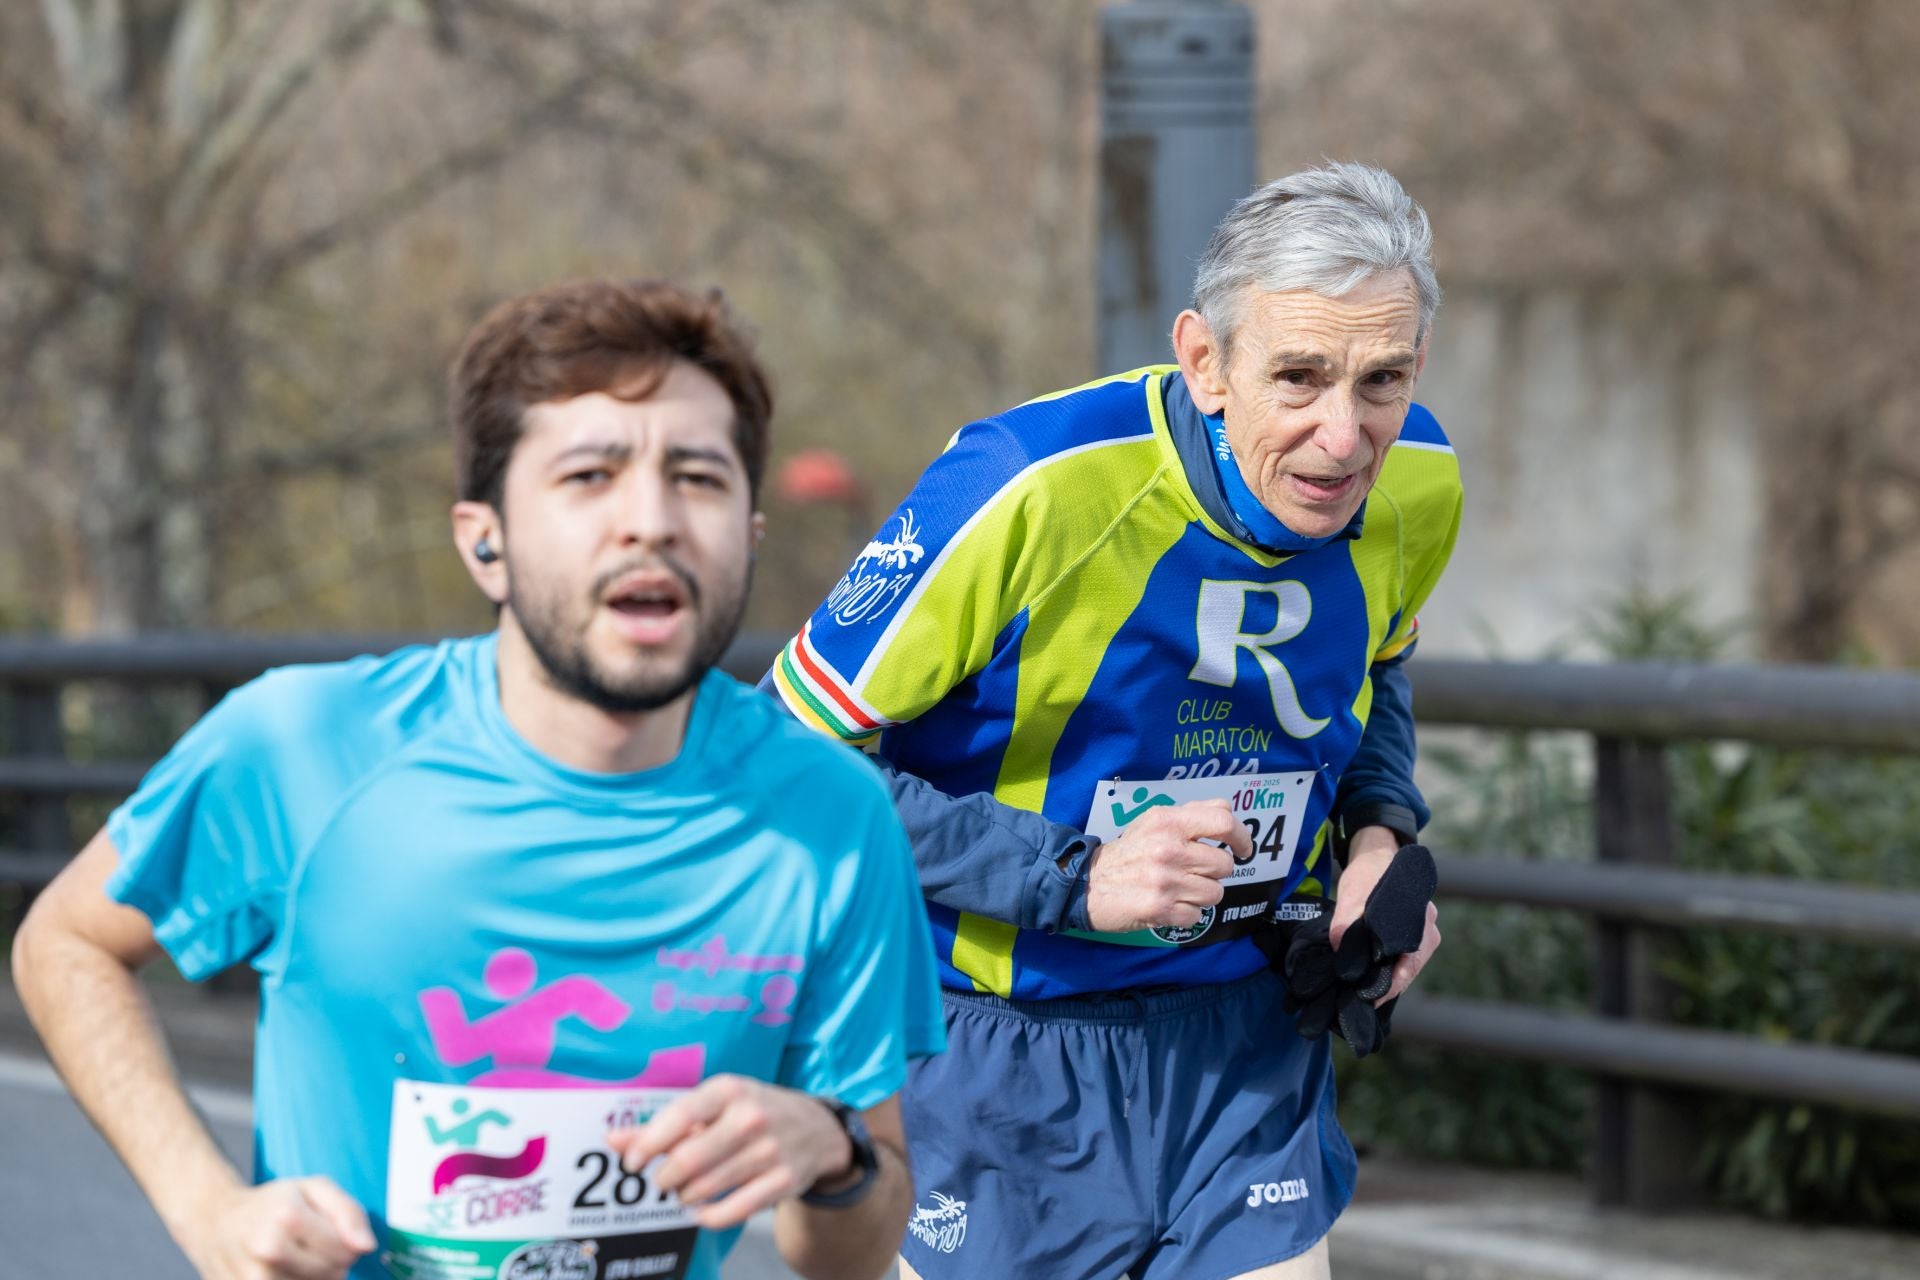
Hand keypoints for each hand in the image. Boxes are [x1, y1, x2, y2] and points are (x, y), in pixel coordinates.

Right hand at [180, 1177, 373, 1279]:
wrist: (215, 1222)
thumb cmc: (273, 1203)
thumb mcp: (315, 1189)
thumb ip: (348, 1212)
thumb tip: (366, 1246)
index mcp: (287, 1217)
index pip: (346, 1249)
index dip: (346, 1242)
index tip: (329, 1231)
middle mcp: (268, 1251)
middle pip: (333, 1274)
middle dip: (332, 1261)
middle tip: (311, 1244)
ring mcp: (253, 1279)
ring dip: (314, 1277)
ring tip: (296, 1257)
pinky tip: (285, 1272)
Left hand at [607, 1076, 853, 1229]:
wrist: (819, 1130)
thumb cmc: (752, 1113)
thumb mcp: (713, 1107)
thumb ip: (662, 1125)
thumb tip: (613, 1140)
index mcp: (730, 1089)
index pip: (680, 1115)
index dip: (648, 1143)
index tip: (630, 1163)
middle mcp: (752, 1116)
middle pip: (688, 1159)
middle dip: (665, 1177)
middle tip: (663, 1180)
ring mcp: (770, 1150)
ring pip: (705, 1188)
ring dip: (685, 1196)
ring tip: (686, 1191)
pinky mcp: (783, 1182)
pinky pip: (732, 1211)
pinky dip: (708, 1217)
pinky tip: (702, 1211)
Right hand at [1084, 799, 1251, 932]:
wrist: (1087, 883)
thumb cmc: (1128, 851)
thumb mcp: (1153, 820)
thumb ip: (1191, 813)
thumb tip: (1227, 812)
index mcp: (1168, 822)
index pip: (1223, 823)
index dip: (1242, 837)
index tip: (1243, 848)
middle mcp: (1168, 849)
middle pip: (1224, 865)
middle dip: (1214, 871)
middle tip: (1195, 871)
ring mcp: (1165, 881)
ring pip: (1215, 893)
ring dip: (1202, 893)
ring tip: (1180, 888)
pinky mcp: (1160, 910)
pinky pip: (1197, 915)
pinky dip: (1187, 912)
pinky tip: (1170, 903)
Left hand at [1329, 827, 1440, 1004]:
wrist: (1375, 852)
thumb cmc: (1369, 871)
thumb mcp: (1353, 893)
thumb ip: (1347, 922)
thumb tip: (1339, 949)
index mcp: (1420, 920)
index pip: (1410, 964)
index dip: (1390, 985)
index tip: (1371, 998)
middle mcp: (1427, 927)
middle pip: (1410, 968)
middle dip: (1388, 985)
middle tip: (1362, 1000)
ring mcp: (1422, 930)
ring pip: (1407, 964)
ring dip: (1387, 977)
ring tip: (1363, 992)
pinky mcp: (1410, 932)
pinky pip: (1402, 956)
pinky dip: (1387, 967)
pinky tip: (1370, 975)